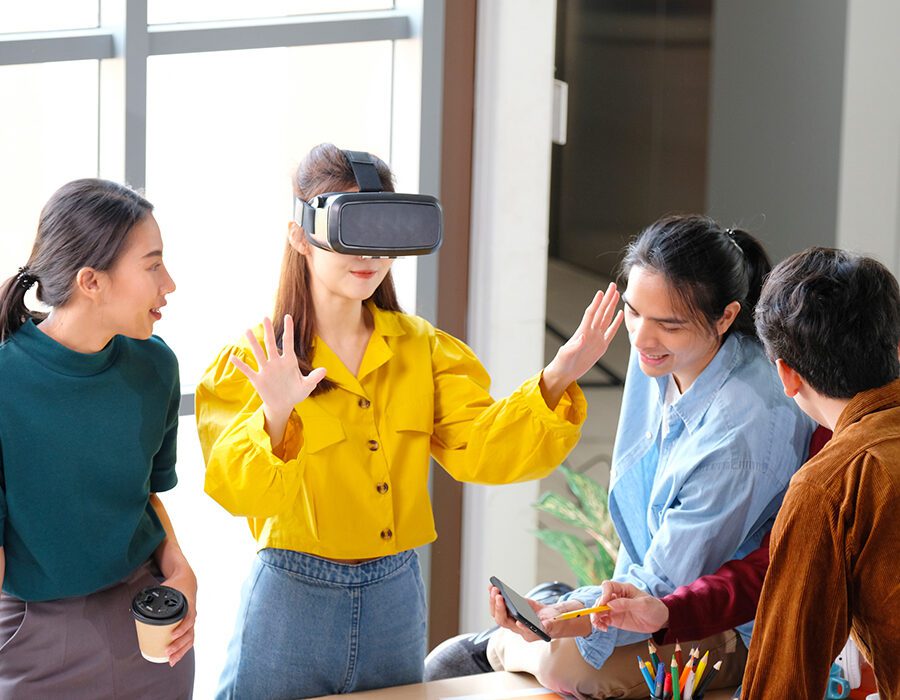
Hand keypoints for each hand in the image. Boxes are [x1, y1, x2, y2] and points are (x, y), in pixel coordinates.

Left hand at [160, 567, 196, 665]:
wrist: (187, 583)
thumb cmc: (176, 587)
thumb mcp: (167, 589)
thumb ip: (154, 598)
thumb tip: (135, 607)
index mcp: (188, 606)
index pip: (188, 620)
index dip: (181, 629)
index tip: (172, 636)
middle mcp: (191, 615)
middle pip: (189, 634)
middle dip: (178, 645)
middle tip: (167, 652)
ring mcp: (191, 622)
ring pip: (189, 639)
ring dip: (181, 651)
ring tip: (171, 661)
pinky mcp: (189, 627)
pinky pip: (189, 640)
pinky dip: (183, 650)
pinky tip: (175, 659)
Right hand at [230, 315, 325, 446]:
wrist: (284, 404)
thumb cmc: (296, 393)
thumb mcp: (307, 386)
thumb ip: (314, 378)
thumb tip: (325, 370)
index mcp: (289, 361)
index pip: (288, 342)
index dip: (289, 330)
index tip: (288, 316)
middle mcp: (276, 363)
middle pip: (271, 344)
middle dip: (268, 331)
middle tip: (265, 317)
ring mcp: (266, 370)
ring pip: (259, 354)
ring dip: (253, 343)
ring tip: (247, 330)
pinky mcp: (258, 379)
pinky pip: (248, 370)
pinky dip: (241, 365)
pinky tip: (233, 357)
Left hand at [488, 586, 590, 640]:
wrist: (551, 618)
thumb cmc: (553, 622)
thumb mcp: (555, 624)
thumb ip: (550, 625)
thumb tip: (544, 625)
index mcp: (528, 633)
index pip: (520, 630)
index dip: (519, 625)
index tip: (518, 620)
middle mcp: (517, 627)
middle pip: (503, 620)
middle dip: (500, 608)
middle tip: (499, 596)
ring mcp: (512, 618)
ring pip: (498, 613)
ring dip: (494, 601)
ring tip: (494, 588)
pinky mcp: (512, 609)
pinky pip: (500, 604)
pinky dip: (495, 596)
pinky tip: (492, 586)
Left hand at [540, 283, 623, 406]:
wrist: (565, 373)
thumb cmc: (562, 363)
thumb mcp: (566, 355)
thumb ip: (574, 346)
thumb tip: (582, 337)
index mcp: (582, 332)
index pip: (591, 314)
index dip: (596, 303)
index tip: (601, 292)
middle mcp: (590, 332)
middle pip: (601, 312)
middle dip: (607, 299)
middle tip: (612, 286)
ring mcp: (597, 338)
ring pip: (606, 318)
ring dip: (611, 306)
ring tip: (617, 295)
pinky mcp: (601, 346)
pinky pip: (611, 332)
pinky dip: (616, 323)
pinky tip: (620, 314)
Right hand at [590, 580, 669, 633]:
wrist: (660, 620)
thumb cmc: (653, 607)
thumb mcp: (643, 604)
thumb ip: (626, 604)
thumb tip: (610, 604)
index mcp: (623, 589)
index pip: (608, 586)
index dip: (604, 594)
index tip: (603, 604)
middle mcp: (617, 598)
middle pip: (601, 599)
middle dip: (597, 607)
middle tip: (598, 616)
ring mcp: (615, 609)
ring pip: (599, 610)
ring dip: (596, 616)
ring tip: (598, 624)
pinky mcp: (615, 619)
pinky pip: (603, 620)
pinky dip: (600, 623)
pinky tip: (603, 628)